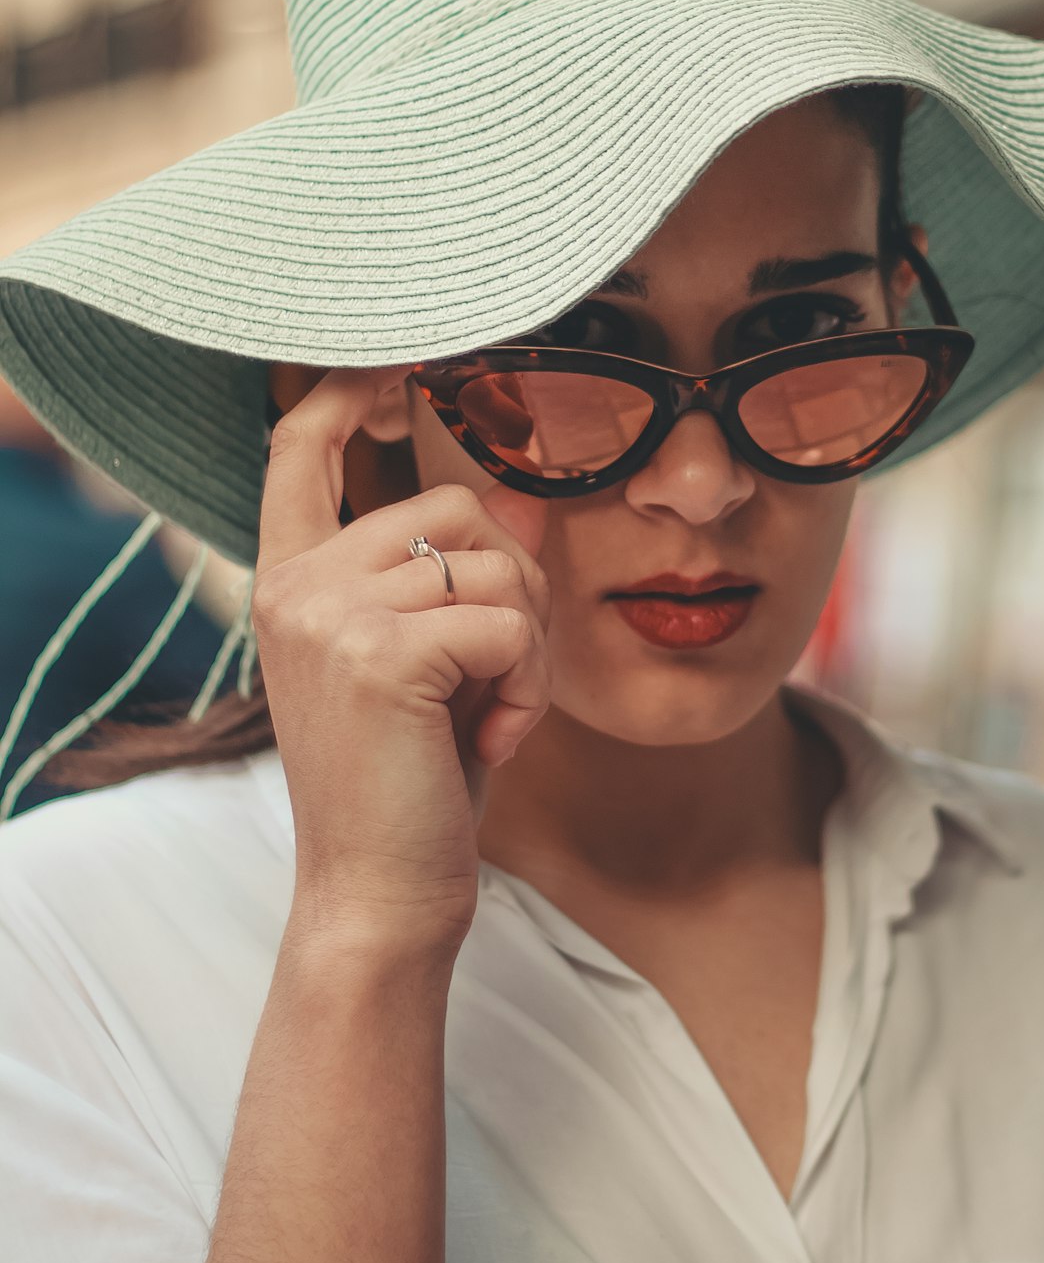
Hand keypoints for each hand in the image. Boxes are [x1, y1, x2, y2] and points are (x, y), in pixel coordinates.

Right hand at [253, 369, 549, 955]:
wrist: (378, 897)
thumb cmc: (412, 786)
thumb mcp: (442, 664)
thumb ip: (463, 580)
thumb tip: (527, 493)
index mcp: (293, 581)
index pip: (300, 446)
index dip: (350, 387)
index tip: (400, 365)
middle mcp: (297, 583)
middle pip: (453, 506)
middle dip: (516, 583)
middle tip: (506, 672)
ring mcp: (330, 612)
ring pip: (493, 561)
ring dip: (530, 641)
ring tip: (497, 716)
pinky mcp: (381, 652)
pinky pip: (507, 621)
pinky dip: (529, 681)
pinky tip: (497, 742)